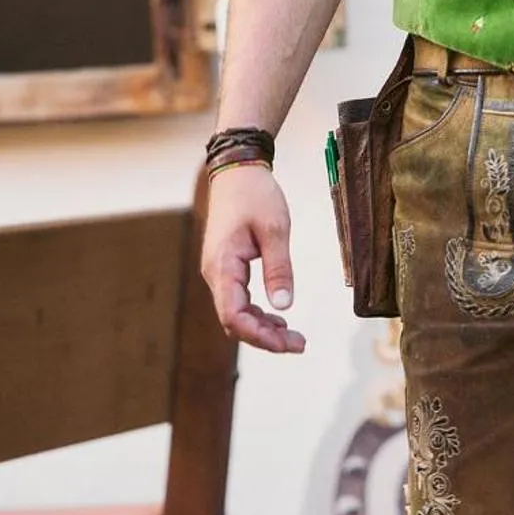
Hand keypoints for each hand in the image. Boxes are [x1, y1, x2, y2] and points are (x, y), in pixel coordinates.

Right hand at [200, 167, 305, 354]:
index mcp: (223, 265)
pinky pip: (238, 299)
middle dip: (264, 337)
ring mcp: (218, 271)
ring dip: (262, 327)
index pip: (234, 315)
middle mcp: (215, 273)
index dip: (259, 335)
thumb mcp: (275, 229)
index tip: (287, 343)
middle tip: (299, 344)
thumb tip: (285, 305)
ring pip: (236, 313)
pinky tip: (278, 317)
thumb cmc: (255, 194)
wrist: (237, 171)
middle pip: (234, 321)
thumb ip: (279, 268)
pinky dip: (257, 313)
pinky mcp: (226, 267)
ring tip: (293, 336)